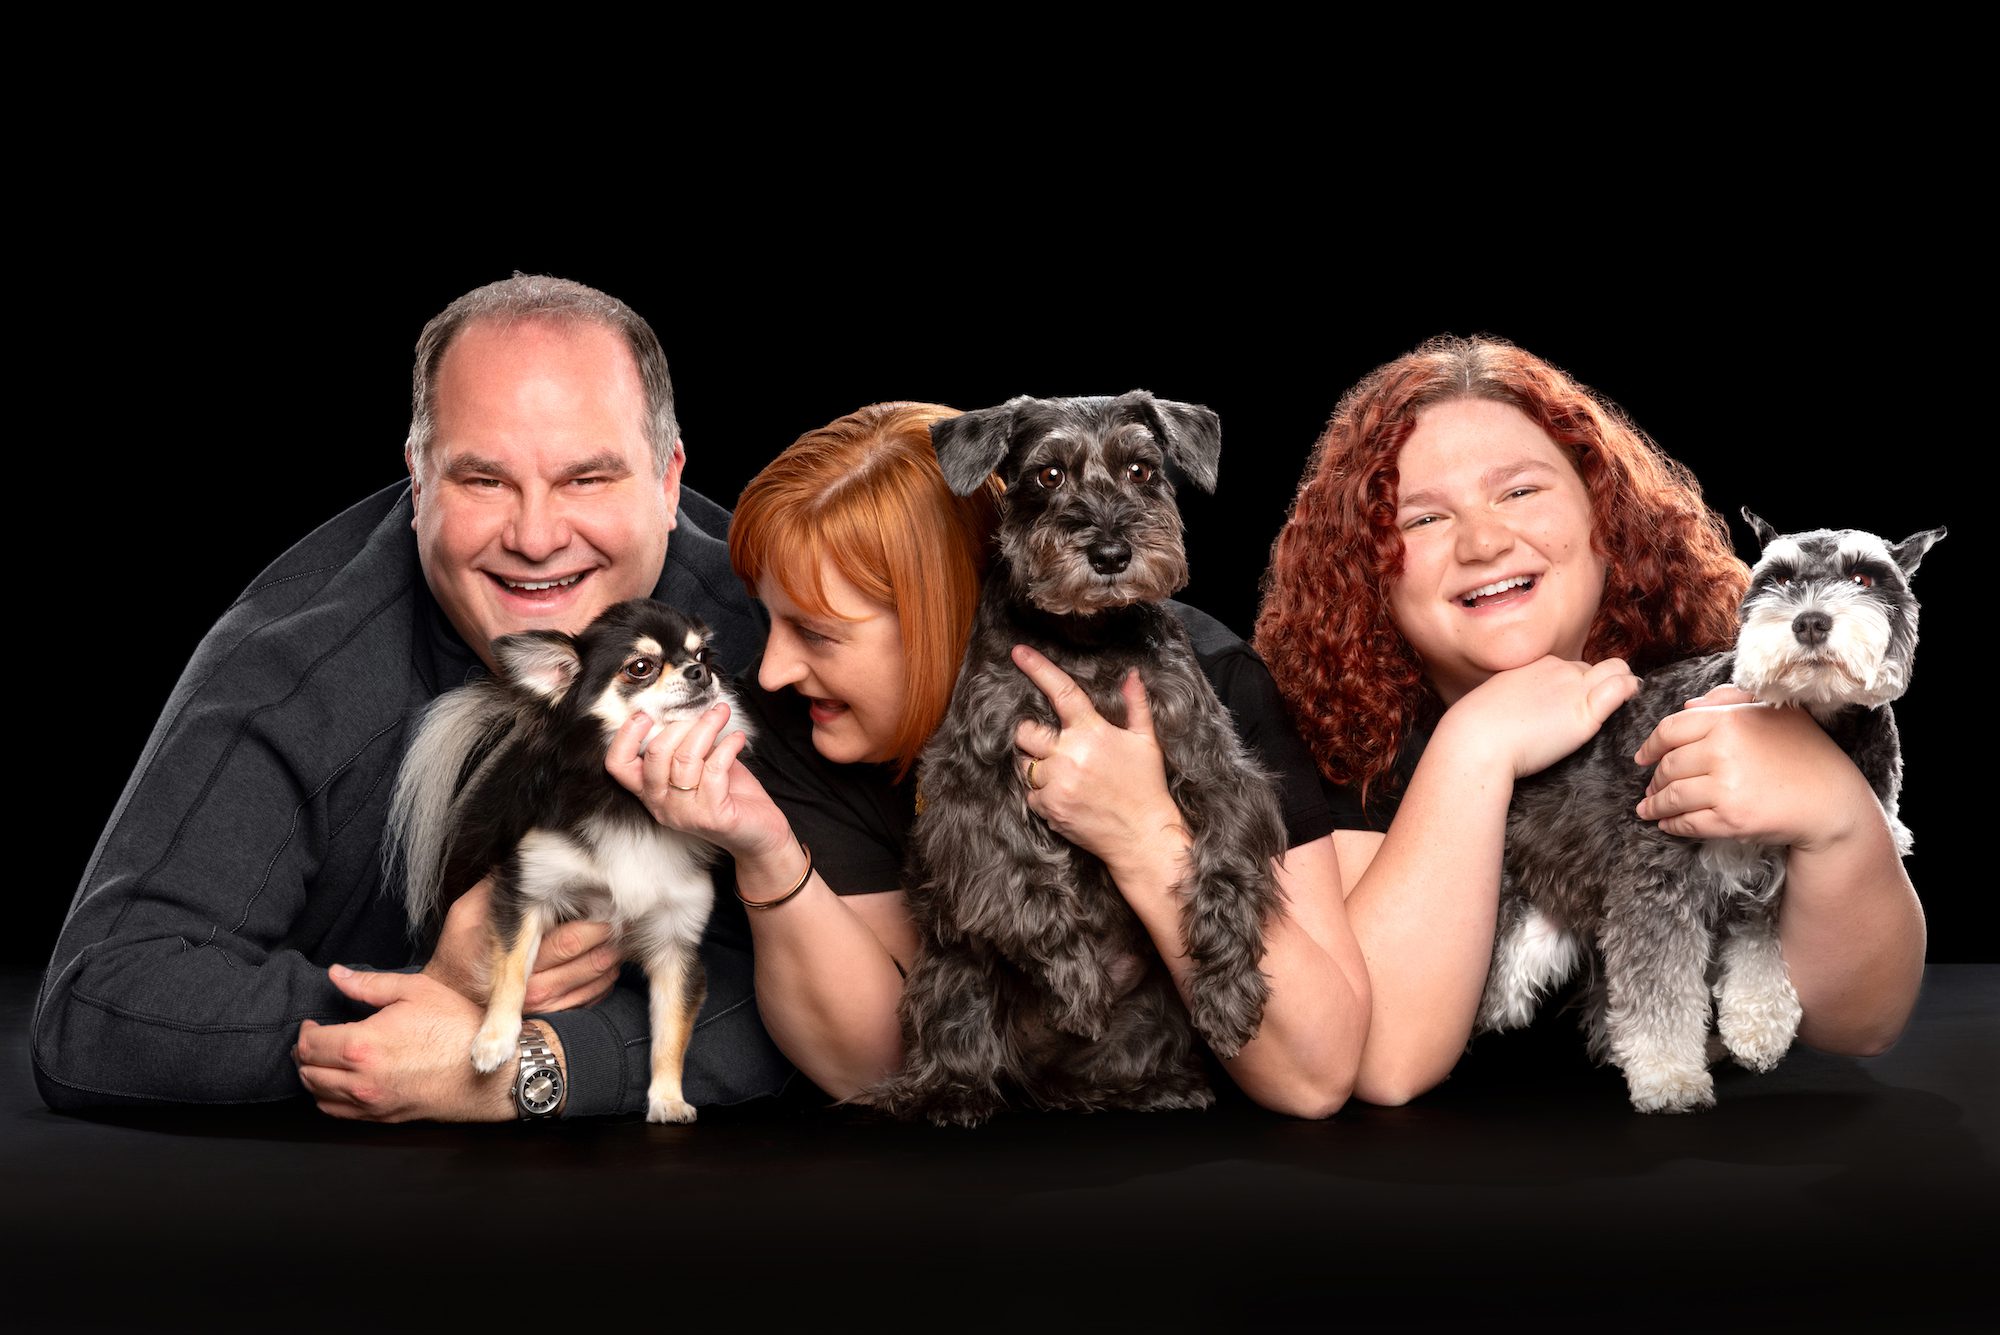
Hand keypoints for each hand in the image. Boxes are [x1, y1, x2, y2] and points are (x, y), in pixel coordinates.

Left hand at [293, 966, 519, 1122]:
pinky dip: (328, 1098)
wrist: (489, 1071)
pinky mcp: (383, 1117)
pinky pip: (338, 1113)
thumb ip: (369, 984)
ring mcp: (371, 1103)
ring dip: (313, 1076)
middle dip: (304, 1054)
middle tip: (314, 1039)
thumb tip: (337, 975)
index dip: (304, 1031)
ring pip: (318, 1095)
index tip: (312, 1022)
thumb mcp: (416, 991)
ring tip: (323, 1059)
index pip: (310, 1044)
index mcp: (363, 1045)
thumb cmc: (457, 1027)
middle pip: (308, 1072)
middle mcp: (360, 1080)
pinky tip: (338, 1083)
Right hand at [422, 878, 620, 1013]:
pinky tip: (601, 962)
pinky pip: (596, 998)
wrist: (451, 1003)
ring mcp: (549, 1006)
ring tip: (609, 938)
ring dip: (611, 957)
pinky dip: (605, 979)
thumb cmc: (460, 953)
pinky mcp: (558, 1016)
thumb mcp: (465, 914)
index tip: (603, 908)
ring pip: (600, 979)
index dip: (593, 924)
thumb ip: (490, 887)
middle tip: (613, 919)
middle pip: (593, 960)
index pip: (570, 941)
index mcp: (516, 959)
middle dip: (608, 938)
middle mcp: (536, 989)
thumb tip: (516, 861)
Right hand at [606, 702, 792, 862]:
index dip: (625, 736)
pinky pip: (715, 769)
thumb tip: (684, 707)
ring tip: (721, 714)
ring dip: (707, 727)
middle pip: (655, 754)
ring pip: (686, 758)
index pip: (618, 766)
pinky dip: (728, 746)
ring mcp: (685, 813)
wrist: (760, 832)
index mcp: (651, 792)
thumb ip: (686, 744)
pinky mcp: (712, 816)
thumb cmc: (729, 794)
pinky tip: (738, 739)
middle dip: (680, 723)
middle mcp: (661, 805)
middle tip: (703, 711)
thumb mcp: (700, 765)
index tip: (645, 714)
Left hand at [1010, 645, 1181, 876]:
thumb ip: (1135, 705)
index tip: (1017, 652)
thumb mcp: (1146, 742)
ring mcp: (1056, 782)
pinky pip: (1029, 793)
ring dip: (1035, 765)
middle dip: (1031, 736)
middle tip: (1050, 745)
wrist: (1142, 835)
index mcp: (1092, 732)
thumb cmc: (1146, 786)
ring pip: (1023, 764)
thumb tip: (1131, 675)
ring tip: (1062, 774)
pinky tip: (1064, 795)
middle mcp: (1070, 754)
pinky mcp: (1048, 807)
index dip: (1038, 668)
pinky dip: (1041, 793)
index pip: (1061, 691)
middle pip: (1025, 732)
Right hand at [1442, 655, 1640, 778]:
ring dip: (1623, 681)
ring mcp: (1574, 689)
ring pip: (1615, 670)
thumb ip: (1515, 697)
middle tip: (1605, 704)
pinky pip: (1621, 689)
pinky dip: (1630, 690)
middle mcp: (1558, 670)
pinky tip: (1632, 697)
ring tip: (1626, 699)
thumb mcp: (1495, 699)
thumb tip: (1517, 709)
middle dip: (1601, 682)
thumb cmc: (1476, 729)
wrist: (1476, 740)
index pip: (1569, 667)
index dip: (1577, 683)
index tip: (1576, 700)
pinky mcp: (1586, 714)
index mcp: (1535, 666)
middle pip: (1593, 668)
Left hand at [1634, 699, 1872, 849]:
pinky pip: (1688, 822)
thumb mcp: (1771, 712)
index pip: (1670, 730)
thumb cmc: (1803, 752)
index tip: (1643, 757)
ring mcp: (1725, 786)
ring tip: (1649, 808)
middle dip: (1654, 778)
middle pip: (1668, 765)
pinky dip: (1671, 824)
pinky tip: (1667, 824)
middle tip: (1650, 786)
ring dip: (1655, 804)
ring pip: (1672, 796)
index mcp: (1728, 719)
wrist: (1831, 800)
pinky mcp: (1731, 819)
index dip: (1651, 745)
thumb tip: (1689, 705)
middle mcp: (1722, 750)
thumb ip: (1727, 700)